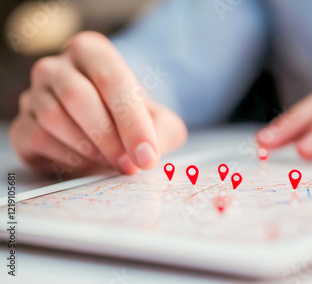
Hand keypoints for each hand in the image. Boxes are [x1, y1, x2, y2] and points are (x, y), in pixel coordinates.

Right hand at [9, 31, 186, 175]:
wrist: (109, 127)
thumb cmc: (133, 118)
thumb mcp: (160, 121)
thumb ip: (162, 133)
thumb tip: (146, 155)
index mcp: (92, 52)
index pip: (111, 79)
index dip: (131, 122)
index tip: (147, 155)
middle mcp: (56, 67)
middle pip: (77, 96)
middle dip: (109, 138)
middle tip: (130, 165)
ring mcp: (33, 95)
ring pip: (54, 120)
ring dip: (89, 149)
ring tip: (113, 162)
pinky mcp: (21, 126)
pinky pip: (38, 140)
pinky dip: (68, 158)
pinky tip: (89, 163)